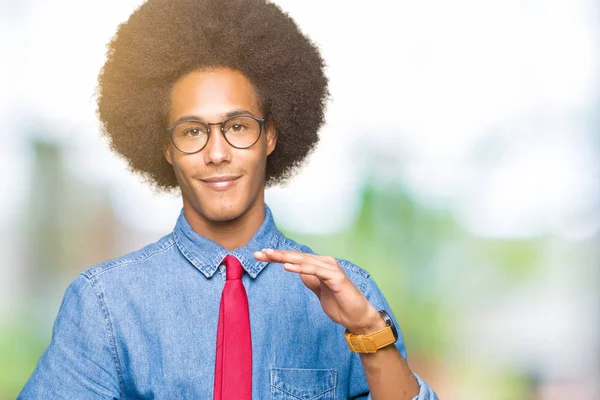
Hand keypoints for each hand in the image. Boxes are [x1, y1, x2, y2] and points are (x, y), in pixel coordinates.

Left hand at [253, 249, 383, 333]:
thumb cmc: (340, 304)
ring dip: (285, 257)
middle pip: (297, 257)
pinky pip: (315, 271)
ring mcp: (331, 269)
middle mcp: (325, 263)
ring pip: (304, 261)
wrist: (358, 317)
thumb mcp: (320, 291)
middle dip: (276, 254)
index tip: (260, 256)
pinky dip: (301, 268)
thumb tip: (299, 271)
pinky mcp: (336, 278)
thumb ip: (310, 280)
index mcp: (320, 265)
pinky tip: (287, 267)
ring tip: (269, 256)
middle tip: (259, 253)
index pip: (295, 258)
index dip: (277, 256)